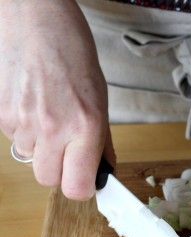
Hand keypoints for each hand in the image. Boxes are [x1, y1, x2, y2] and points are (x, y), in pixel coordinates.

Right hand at [0, 0, 113, 199]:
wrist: (35, 19)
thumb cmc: (73, 52)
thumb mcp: (100, 99)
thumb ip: (102, 140)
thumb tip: (105, 169)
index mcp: (85, 126)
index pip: (78, 187)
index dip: (83, 188)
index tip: (88, 180)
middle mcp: (53, 129)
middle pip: (49, 181)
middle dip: (61, 172)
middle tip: (69, 151)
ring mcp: (23, 122)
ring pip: (30, 159)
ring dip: (42, 148)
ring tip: (50, 116)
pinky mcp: (0, 113)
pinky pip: (14, 138)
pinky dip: (25, 130)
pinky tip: (34, 105)